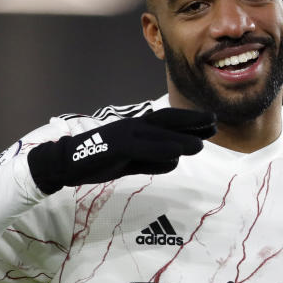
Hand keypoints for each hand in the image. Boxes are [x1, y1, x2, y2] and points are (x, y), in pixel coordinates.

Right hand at [27, 108, 216, 193]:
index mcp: (138, 128)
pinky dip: (162, 149)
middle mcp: (134, 126)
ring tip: (202, 143)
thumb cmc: (100, 160)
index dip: (191, 121)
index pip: (169, 120)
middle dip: (192, 121)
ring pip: (159, 134)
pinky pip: (144, 147)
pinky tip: (178, 153)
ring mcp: (126, 134)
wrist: (67, 163)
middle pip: (168, 120)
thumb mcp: (131, 162)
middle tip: (215, 122)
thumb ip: (152, 160)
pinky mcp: (117, 146)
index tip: (212, 123)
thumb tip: (174, 160)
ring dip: (182, 138)